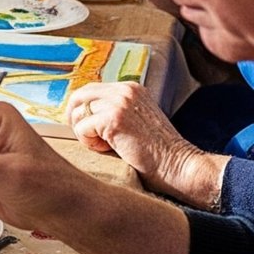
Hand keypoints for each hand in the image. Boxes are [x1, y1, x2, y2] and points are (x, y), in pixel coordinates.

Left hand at [67, 81, 221, 206]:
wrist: (178, 165)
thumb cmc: (156, 150)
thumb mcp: (135, 119)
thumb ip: (114, 110)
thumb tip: (81, 112)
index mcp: (131, 88)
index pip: (91, 90)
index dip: (83, 108)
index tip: (85, 126)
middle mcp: (124, 90)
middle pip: (80, 95)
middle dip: (75, 117)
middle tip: (86, 136)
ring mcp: (119, 103)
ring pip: (79, 113)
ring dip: (85, 132)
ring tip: (105, 145)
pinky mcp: (113, 119)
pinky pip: (82, 128)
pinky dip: (89, 142)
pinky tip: (108, 149)